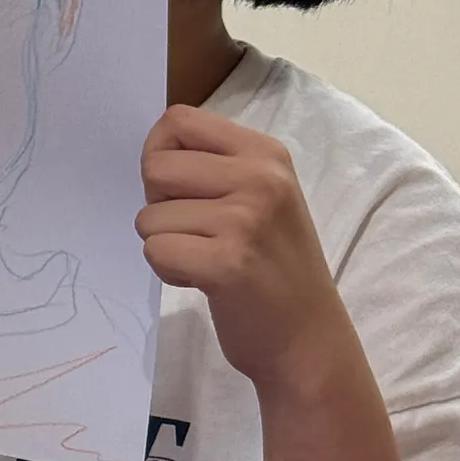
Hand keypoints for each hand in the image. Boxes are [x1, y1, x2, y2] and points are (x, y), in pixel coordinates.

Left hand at [137, 105, 350, 390]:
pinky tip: (205, 280)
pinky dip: (169, 271)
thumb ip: (214, 165)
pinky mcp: (227, 262)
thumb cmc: (274, 266)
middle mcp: (260, 177)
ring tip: (208, 259)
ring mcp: (246, 219)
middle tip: (195, 231)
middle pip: (155, 166)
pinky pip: (156, 251)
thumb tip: (152, 149)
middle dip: (159, 204)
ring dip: (166, 243)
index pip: (178, 120)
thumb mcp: (259, 196)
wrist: (310, 340)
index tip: (178, 188)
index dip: (159, 153)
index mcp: (265, 153)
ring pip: (149, 216)